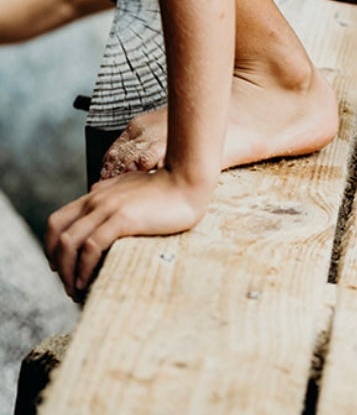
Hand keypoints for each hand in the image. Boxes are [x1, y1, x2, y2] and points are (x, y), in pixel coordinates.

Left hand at [45, 167, 208, 297]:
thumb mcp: (131, 188)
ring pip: (69, 244)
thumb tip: (95, 198)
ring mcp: (108, 208)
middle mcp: (96, 200)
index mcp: (96, 195)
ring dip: (67, 273)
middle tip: (68, 287)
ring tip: (76, 292)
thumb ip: (112, 194)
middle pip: (58, 236)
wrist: (189, 181)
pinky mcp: (123, 218)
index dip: (50, 248)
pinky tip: (88, 282)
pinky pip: (91, 247)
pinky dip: (84, 268)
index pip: (56, 222)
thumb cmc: (165, 189)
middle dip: (57, 266)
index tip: (60, 268)